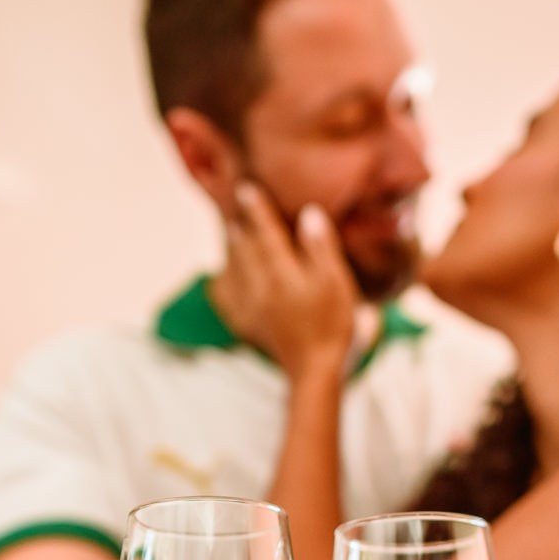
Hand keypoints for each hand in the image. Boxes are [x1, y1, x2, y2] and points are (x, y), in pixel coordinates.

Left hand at [213, 182, 359, 381]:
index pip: (266, 233)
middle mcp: (260, 287)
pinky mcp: (250, 326)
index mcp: (282, 273)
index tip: (246, 188)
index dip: (257, 209)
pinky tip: (222, 278)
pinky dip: (223, 282)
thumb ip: (321, 247)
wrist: (315, 371)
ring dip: (231, 249)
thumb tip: (309, 213)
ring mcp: (252, 308)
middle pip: (244, 249)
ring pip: (233, 270)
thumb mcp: (336, 282)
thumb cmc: (333, 325)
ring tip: (230, 232)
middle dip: (239, 225)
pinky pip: (228, 298)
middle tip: (231, 205)